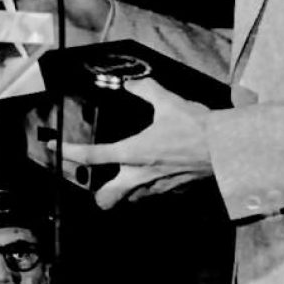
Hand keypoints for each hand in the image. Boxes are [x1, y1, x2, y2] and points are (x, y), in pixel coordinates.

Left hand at [59, 77, 213, 208]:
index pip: (92, 155)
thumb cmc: (196, 127)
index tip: (56, 148)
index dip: (69, 152)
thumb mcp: (167, 102)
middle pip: (106, 198)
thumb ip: (145, 90)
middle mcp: (140, 174)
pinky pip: (151, 196)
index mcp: (133, 151)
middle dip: (97, 193)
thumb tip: (132, 82)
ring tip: (122, 178)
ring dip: (122, 192)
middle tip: (94, 181)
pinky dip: (145, 189)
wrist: (227, 149)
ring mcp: (156, 187)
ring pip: (128, 200)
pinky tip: (151, 176)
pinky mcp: (172, 192)